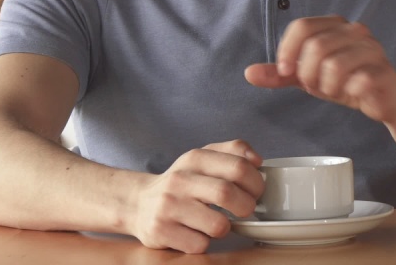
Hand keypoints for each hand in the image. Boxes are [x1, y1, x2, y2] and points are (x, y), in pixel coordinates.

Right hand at [127, 140, 263, 253]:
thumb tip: (258, 161)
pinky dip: (205, 242)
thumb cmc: (182, 182)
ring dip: (226, 228)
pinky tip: (197, 233)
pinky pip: (199, 244)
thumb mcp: (204, 158)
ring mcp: (168, 207)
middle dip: (246, 206)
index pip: (238, 166)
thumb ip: (234, 151)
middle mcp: (179, 180)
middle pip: (227, 194)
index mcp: (195, 159)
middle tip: (245, 209)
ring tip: (218, 222)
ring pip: (217, 225)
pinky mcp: (160, 232)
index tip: (256, 191)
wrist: (138, 203)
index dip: (256, 182)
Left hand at [244, 16, 395, 123]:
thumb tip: (249, 73)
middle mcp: (356, 30)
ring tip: (332, 90)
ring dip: (326, 85)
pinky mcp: (383, 70)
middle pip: (315, 46)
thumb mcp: (309, 77)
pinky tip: (350, 93)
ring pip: (334, 64)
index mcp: (335, 25)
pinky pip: (356, 81)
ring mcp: (372, 48)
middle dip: (307, 73)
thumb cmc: (347, 82)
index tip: (287, 72)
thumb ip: (281, 74)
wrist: (386, 98)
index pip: (302, 27)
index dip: (288, 51)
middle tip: (313, 85)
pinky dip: (346, 92)